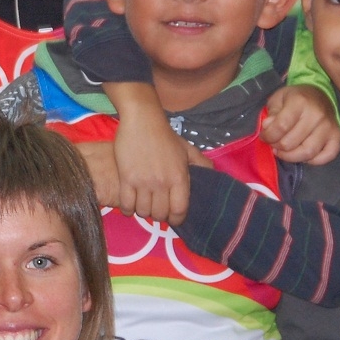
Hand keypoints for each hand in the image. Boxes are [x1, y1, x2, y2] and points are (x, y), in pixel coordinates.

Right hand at [103, 83, 212, 224]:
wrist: (142, 120)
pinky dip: (128, 210)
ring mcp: (143, 182)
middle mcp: (162, 183)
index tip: (172, 217)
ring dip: (143, 211)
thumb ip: (202, 164)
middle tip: (156, 208)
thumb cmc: (165, 136)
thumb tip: (212, 176)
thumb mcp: (188, 149)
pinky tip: (130, 205)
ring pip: (143, 211)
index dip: (176, 219)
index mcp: (179, 178)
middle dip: (159, 215)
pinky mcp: (126, 178)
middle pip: (160, 214)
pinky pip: (126, 205)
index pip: (179, 210)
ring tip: (143, 204)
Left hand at [262, 84, 339, 165]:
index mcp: (300, 102)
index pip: (281, 127)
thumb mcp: (278, 99)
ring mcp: (329, 127)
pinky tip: (303, 154)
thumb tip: (267, 127)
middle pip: (291, 143)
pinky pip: (326, 157)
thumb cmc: (295, 98)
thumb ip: (271, 113)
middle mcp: (317, 115)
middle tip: (274, 144)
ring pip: (307, 153)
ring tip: (284, 151)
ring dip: (291, 157)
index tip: (264, 137)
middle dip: (277, 147)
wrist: (319, 95)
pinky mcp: (337, 137)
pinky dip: (313, 161)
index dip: (268, 136)